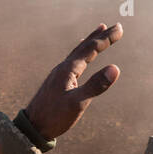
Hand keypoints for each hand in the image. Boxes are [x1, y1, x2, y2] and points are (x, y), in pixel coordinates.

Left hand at [23, 23, 121, 138]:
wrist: (32, 127)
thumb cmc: (54, 116)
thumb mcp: (77, 103)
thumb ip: (96, 85)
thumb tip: (115, 68)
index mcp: (68, 69)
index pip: (91, 49)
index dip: (106, 38)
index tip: (120, 28)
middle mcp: (63, 67)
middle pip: (84, 47)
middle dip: (101, 36)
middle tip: (115, 26)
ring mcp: (59, 74)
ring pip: (78, 52)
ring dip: (90, 41)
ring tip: (98, 31)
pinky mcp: (58, 81)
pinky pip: (73, 61)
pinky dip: (81, 54)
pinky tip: (80, 57)